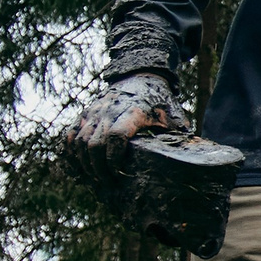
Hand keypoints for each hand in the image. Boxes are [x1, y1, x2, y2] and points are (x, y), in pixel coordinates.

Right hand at [63, 71, 187, 169]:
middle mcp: (108, 111)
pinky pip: (70, 135)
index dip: (114, 158)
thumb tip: (189, 163)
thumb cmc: (160, 102)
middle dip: (98, 168)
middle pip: (94, 144)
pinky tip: (78, 168)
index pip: (116, 137)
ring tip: (95, 179)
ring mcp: (94, 112)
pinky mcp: (85, 114)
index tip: (119, 173)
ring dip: (85, 164)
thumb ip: (178, 137)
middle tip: (107, 183)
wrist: (140, 77)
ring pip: (79, 141)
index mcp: (133, 112)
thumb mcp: (173, 118)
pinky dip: (71, 153)